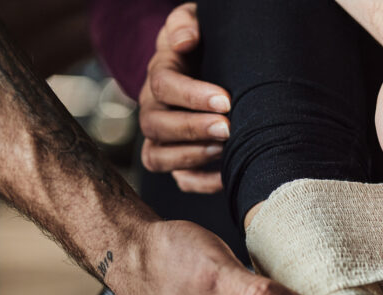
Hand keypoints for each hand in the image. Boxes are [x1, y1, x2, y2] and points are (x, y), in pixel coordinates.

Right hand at [138, 2, 228, 192]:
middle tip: (228, 128)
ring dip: (191, 156)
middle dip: (193, 129)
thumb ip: (186, 23)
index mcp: (160, 76)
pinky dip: (201, 183)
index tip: (225, 100)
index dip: (192, 95)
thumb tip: (186, 40)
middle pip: (157, 125)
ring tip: (224, 150)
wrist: (213, 70)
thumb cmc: (208, 47)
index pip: (164, 86)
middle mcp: (154, 109)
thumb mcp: (196, 24)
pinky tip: (227, 176)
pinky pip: (180, 180)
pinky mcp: (178, 162)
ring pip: (159, 156)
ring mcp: (162, 139)